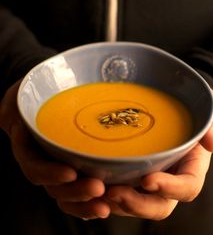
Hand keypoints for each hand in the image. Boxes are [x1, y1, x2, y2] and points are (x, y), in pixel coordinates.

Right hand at [0, 81, 109, 218]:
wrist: (46, 97)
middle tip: (98, 188)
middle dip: (75, 191)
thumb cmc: (36, 93)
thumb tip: (19, 110)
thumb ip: (19, 101)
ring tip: (105, 205)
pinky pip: (80, 190)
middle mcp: (42, 162)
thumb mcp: (23, 94)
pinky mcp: (76, 168)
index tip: (70, 172)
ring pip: (67, 193)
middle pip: (54, 186)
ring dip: (85, 202)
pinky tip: (107, 206)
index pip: (34, 165)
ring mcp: (58, 167)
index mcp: (28, 146)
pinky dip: (90, 202)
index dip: (49, 172)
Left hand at [0, 84, 212, 220]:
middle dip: (135, 203)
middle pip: (156, 205)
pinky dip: (101, 194)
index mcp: (190, 168)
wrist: (178, 107)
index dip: (169, 189)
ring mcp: (148, 179)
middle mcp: (169, 179)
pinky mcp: (129, 173)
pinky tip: (84, 183)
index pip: (186, 188)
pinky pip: (117, 192)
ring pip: (133, 203)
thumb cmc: (196, 109)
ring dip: (114, 203)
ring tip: (95, 191)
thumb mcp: (209, 108)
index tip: (149, 179)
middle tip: (113, 192)